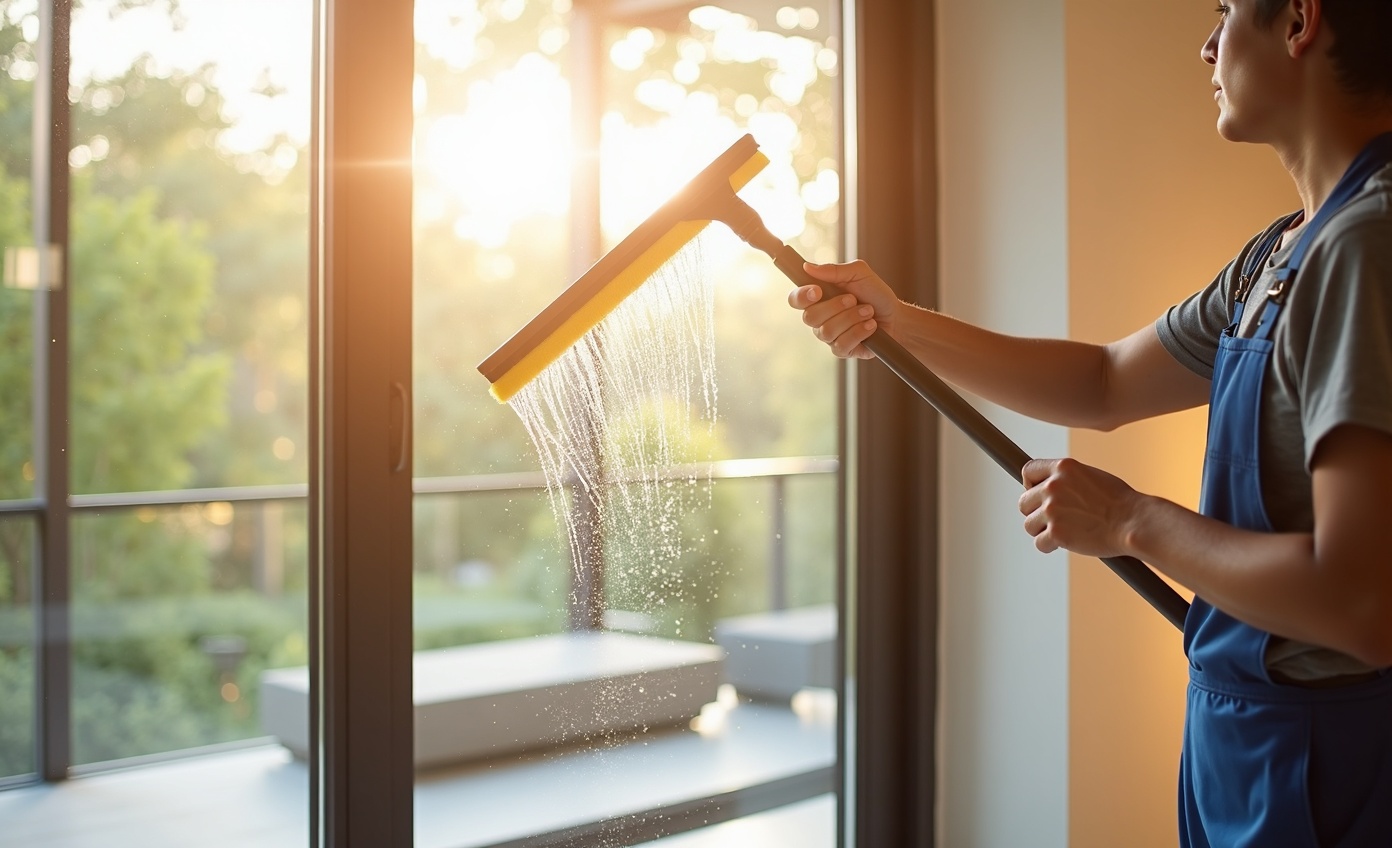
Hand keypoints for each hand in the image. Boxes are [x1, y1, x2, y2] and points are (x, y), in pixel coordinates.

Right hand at [787, 260, 901, 359]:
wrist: (895, 316)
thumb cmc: (876, 294)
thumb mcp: (858, 273)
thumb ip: (833, 270)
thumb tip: (807, 267)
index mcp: (818, 297)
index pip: (795, 299)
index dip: (802, 296)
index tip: (818, 291)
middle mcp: (819, 318)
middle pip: (809, 317)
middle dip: (836, 306)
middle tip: (853, 299)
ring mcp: (828, 336)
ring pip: (827, 331)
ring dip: (852, 318)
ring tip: (868, 312)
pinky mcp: (841, 350)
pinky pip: (841, 344)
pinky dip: (860, 332)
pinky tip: (870, 326)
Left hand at [1018, 458, 1140, 557]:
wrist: (1134, 521)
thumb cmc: (1119, 501)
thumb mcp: (1089, 475)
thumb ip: (1065, 479)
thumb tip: (1045, 486)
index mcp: (1063, 467)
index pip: (1028, 471)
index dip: (1030, 485)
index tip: (1039, 496)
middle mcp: (1053, 486)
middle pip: (1023, 502)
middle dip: (1036, 512)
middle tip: (1055, 519)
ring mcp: (1053, 510)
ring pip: (1029, 525)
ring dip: (1042, 531)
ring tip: (1064, 531)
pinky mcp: (1056, 533)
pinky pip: (1039, 543)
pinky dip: (1050, 546)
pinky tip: (1065, 544)